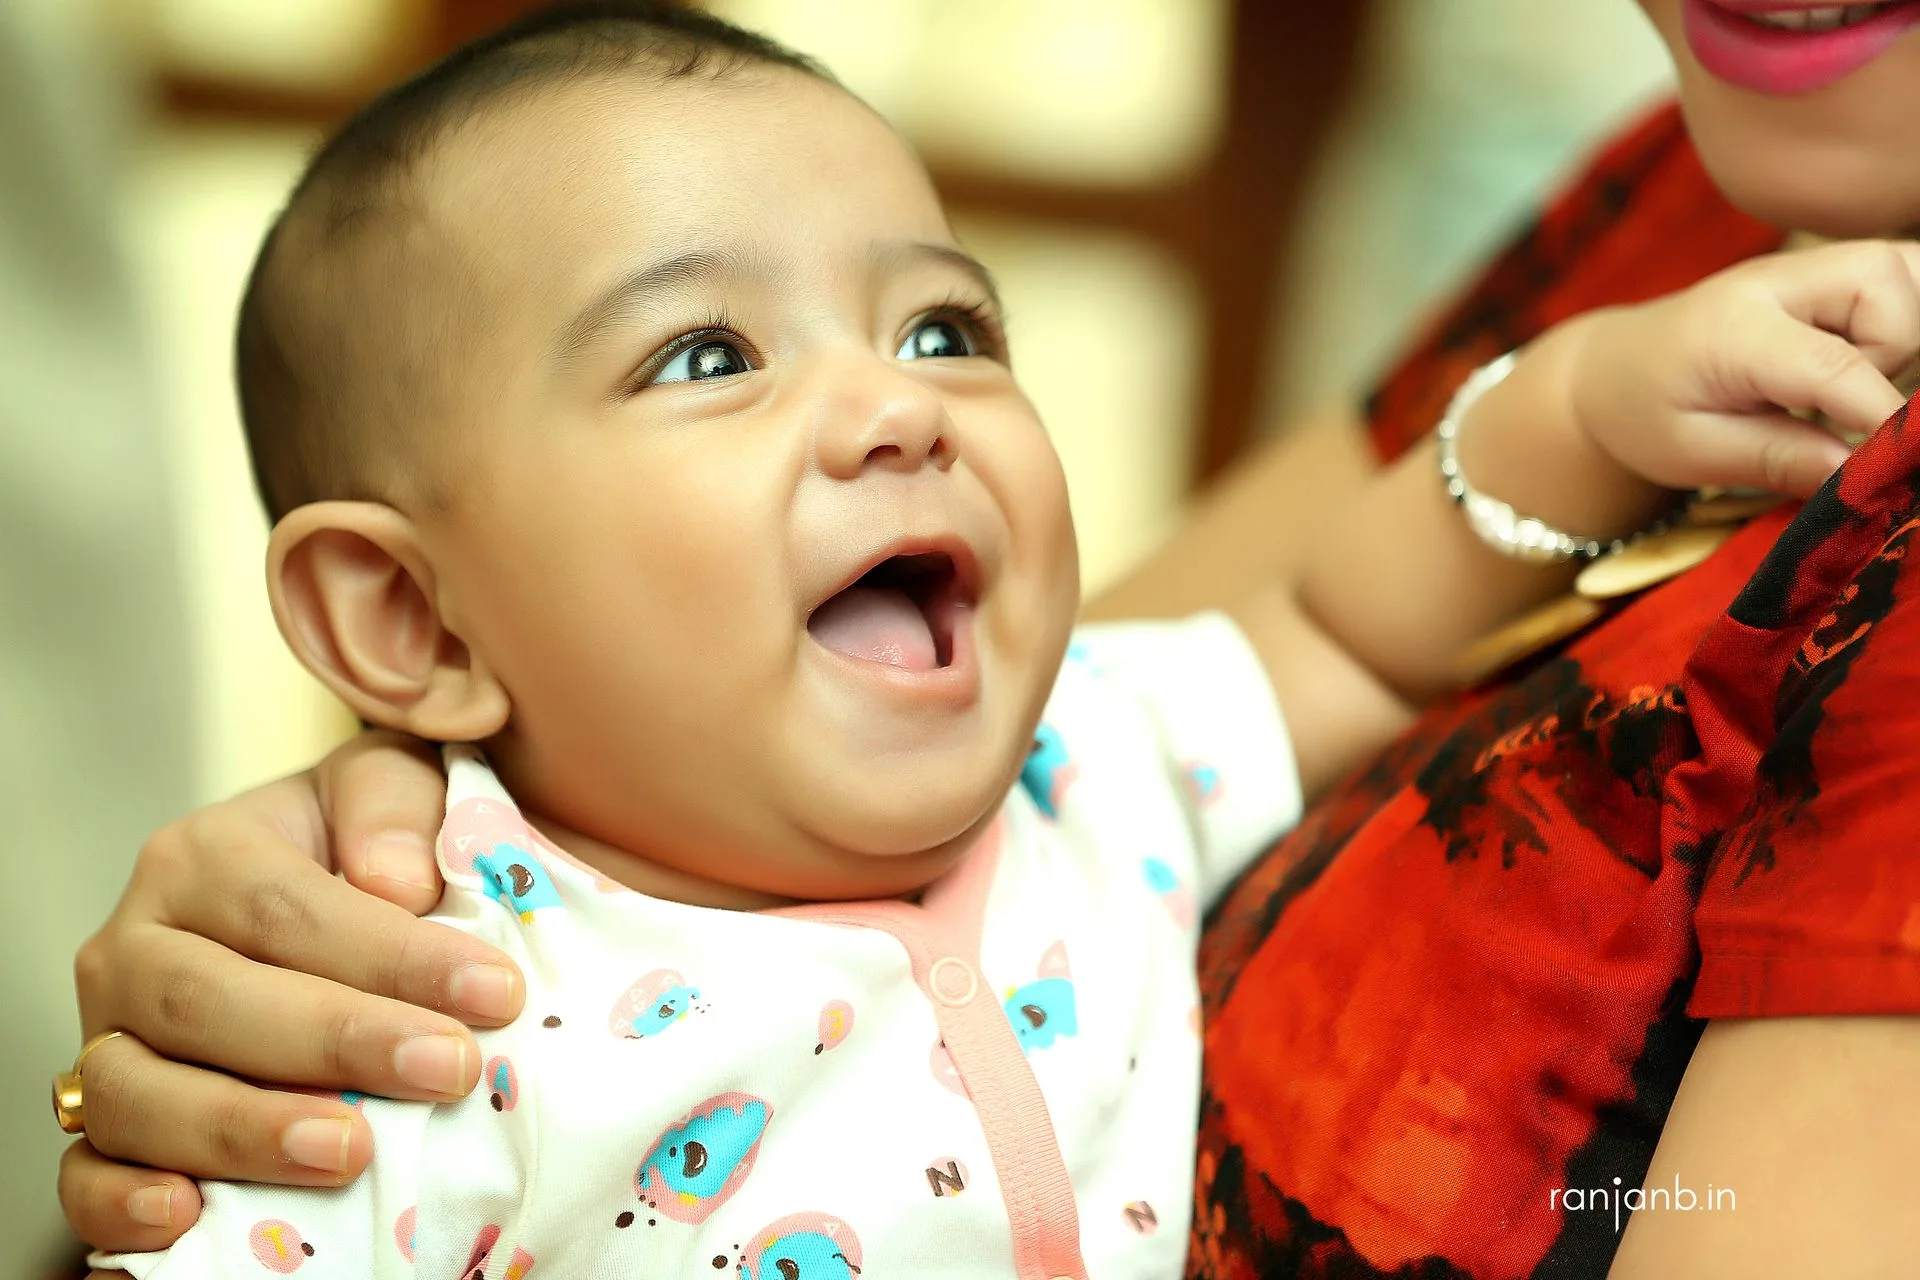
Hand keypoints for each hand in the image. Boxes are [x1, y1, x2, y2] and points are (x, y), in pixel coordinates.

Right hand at [59, 730, 518, 1256]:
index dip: (393, 956)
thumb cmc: (371, 852)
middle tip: (448, 1070)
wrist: (331, 916)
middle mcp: (136, 948)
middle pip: (209, 1001)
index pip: (288, 910)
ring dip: (244, 1129)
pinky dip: (123, 1200)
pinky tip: (189, 1212)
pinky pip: (84, 1176)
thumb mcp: (400, 787)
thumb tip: (392, 878)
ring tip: (350, 1149)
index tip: (496, 993)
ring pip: (138, 1093)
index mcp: (202, 857)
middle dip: (336, 1042)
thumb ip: (397, 805)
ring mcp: (108, 1042)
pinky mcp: (103, 1128)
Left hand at [1564, 238, 1919, 498]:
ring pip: (1904, 270)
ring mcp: (1803, 265)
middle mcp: (1775, 279)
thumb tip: (1863, 475)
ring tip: (1846, 383)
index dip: (1882, 415)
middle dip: (1894, 352)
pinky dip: (1900, 317)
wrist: (1612, 367)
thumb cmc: (1645, 413)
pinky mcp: (1826, 270)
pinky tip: (1861, 359)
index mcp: (1732, 327)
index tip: (1900, 462)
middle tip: (1836, 407)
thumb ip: (1778, 460)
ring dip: (1900, 333)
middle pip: (1886, 282)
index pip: (1832, 364)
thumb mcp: (1694, 453)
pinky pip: (1901, 274)